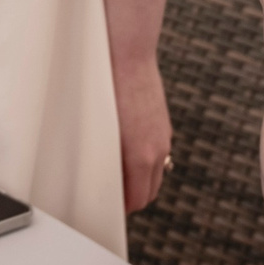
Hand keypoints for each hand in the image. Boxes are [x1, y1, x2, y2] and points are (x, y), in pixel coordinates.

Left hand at [113, 49, 173, 213]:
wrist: (128, 53)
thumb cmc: (106, 86)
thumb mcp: (100, 129)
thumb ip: (105, 157)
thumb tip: (101, 176)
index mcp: (141, 156)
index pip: (138, 200)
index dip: (123, 210)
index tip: (108, 211)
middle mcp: (157, 149)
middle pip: (150, 192)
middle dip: (132, 198)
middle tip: (111, 197)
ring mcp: (163, 136)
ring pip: (156, 173)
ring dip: (140, 180)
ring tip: (117, 176)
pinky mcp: (163, 123)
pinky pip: (158, 154)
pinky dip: (146, 161)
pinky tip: (126, 151)